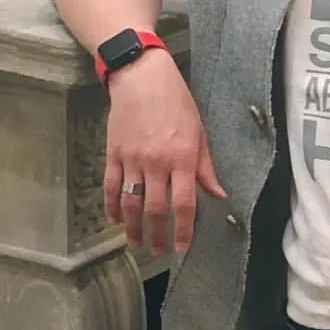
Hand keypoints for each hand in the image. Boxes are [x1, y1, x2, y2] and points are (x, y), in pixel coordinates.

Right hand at [103, 49, 226, 255]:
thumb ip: (206, 166)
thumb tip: (219, 194)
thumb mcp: (199, 131)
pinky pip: (110, 188)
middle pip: (156, 210)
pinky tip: (117, 220)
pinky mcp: (113, 154)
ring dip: (134, 229)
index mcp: (183, 156)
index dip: (183, 229)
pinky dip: (112, 208)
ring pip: (131, 204)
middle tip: (158, 252)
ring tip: (138, 244)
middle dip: (158, 236)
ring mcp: (132, 159)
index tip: (182, 246)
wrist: (142, 77)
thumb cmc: (176, 101)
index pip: (184, 203)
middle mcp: (157, 162)